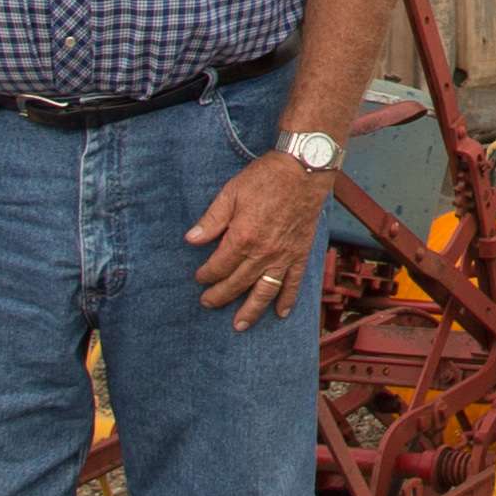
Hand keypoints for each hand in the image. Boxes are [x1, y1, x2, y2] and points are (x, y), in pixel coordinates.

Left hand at [191, 146, 331, 322]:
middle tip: (208, 303)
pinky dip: (287, 300)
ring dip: (250, 311)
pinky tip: (281, 313)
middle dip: (220, 296)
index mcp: (242, 238)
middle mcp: (262, 253)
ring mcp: (283, 256)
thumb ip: (212, 219)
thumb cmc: (266, 178)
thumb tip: (191, 240)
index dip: (206, 274)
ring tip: (239, 325)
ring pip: (264, 292)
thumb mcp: (231, 193)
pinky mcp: (300, 254)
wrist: (304, 169)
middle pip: (237, 283)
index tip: (199, 277)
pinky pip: (293, 283)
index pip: (219, 266)